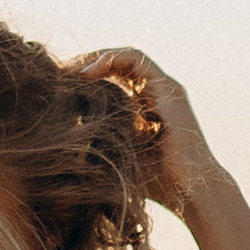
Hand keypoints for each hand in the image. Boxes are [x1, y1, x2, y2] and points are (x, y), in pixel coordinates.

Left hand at [74, 47, 231, 225]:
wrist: (190, 192)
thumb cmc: (155, 183)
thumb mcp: (117, 155)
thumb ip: (98, 141)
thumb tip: (60, 135)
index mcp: (145, 108)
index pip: (113, 79)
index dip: (87, 76)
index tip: (60, 83)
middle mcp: (157, 95)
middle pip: (118, 64)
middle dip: (88, 63)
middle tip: (60, 70)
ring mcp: (165, 89)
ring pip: (127, 57)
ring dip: (97, 57)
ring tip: (72, 69)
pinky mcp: (169, 89)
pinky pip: (138, 60)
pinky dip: (112, 59)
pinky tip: (89, 72)